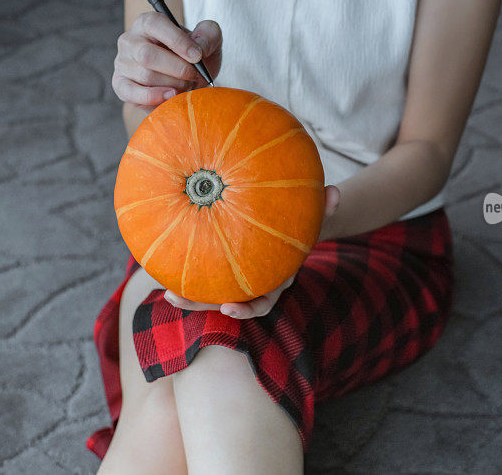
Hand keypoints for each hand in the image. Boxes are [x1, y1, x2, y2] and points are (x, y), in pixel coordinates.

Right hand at [112, 12, 221, 110]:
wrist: (187, 81)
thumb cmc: (194, 58)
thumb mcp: (209, 41)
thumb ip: (209, 35)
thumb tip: (199, 48)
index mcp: (148, 23)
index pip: (155, 24)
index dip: (177, 41)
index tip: (197, 56)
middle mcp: (130, 40)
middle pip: (147, 55)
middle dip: (177, 69)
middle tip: (194, 76)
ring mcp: (122, 63)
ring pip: (145, 76)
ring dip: (172, 84)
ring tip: (185, 85)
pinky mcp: (121, 85)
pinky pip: (132, 93)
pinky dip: (154, 97)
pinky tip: (171, 96)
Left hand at [164, 185, 340, 318]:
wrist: (296, 229)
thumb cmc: (305, 224)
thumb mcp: (316, 217)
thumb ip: (325, 208)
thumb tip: (336, 192)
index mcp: (277, 279)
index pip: (263, 301)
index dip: (246, 309)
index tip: (227, 308)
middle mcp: (256, 285)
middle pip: (226, 303)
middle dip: (201, 305)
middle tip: (176, 298)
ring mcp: (240, 279)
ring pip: (212, 294)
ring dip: (189, 296)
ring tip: (165, 291)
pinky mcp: (225, 269)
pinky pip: (207, 274)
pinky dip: (189, 272)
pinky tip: (165, 263)